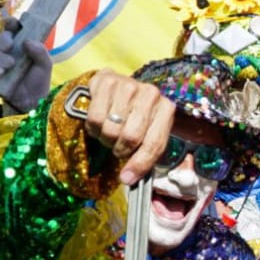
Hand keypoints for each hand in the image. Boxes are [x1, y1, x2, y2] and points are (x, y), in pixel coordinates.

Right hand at [0, 16, 52, 113]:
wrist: (33, 102)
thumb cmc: (38, 80)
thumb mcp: (45, 65)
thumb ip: (40, 52)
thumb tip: (27, 41)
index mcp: (18, 45)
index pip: (10, 30)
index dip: (10, 23)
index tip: (12, 23)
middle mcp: (5, 54)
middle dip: (2, 41)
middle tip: (10, 46)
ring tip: (8, 67)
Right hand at [79, 70, 174, 185]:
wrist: (117, 87)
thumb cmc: (135, 115)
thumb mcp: (147, 132)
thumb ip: (145, 153)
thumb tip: (128, 178)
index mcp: (167, 109)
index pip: (154, 144)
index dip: (139, 165)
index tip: (127, 179)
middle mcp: (151, 94)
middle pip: (131, 137)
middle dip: (120, 149)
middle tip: (117, 146)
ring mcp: (129, 85)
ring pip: (111, 129)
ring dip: (106, 138)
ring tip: (109, 131)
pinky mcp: (107, 80)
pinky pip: (95, 117)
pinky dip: (93, 127)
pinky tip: (100, 120)